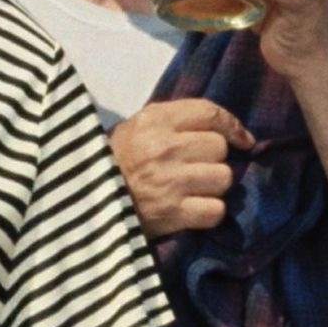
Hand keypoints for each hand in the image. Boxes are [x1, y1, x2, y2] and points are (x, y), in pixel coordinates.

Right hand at [110, 99, 253, 238]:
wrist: (85, 201)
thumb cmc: (116, 160)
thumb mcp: (138, 127)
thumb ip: (176, 120)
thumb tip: (227, 129)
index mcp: (154, 120)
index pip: (209, 112)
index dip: (232, 125)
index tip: (242, 139)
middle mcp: (164, 147)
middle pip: (219, 147)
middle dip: (213, 158)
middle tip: (195, 167)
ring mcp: (170, 181)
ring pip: (224, 178)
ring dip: (213, 186)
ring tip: (193, 189)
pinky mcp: (173, 213)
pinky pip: (216, 210)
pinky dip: (209, 212)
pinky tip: (192, 209)